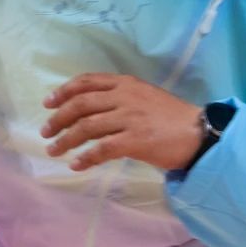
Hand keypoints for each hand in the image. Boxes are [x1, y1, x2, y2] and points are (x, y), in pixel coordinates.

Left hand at [41, 73, 202, 171]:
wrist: (199, 132)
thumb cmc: (173, 117)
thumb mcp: (146, 96)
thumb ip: (122, 98)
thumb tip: (93, 111)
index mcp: (127, 84)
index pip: (88, 81)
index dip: (64, 91)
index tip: (48, 103)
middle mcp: (125, 97)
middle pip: (81, 104)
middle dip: (58, 118)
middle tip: (46, 131)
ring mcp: (130, 118)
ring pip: (87, 127)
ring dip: (65, 140)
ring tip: (54, 150)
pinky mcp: (135, 140)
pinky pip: (102, 149)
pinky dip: (85, 157)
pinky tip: (76, 164)